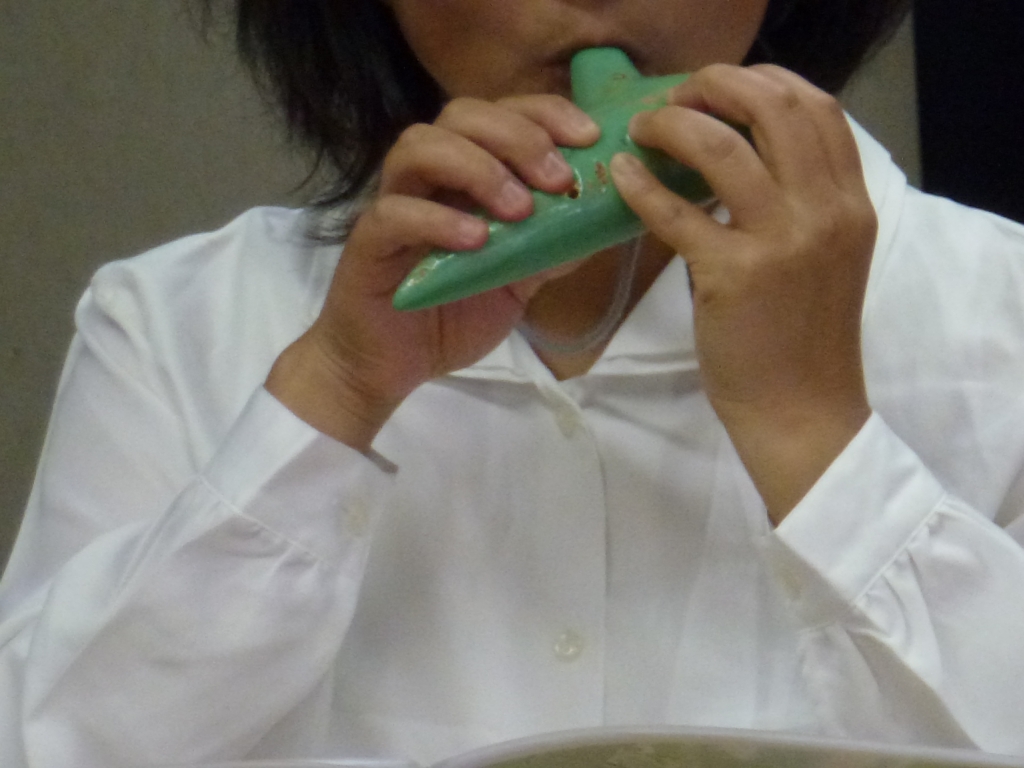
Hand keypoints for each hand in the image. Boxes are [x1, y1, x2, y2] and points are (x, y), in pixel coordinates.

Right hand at [267, 95, 599, 450]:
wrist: (392, 366)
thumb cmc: (451, 315)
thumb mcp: (518, 281)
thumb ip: (551, 249)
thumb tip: (602, 222)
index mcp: (466, 174)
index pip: (503, 113)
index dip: (546, 114)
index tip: (589, 137)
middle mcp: (428, 177)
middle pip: (463, 115)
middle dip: (518, 136)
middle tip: (558, 178)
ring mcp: (394, 203)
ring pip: (420, 147)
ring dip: (479, 169)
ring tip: (519, 210)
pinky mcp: (368, 244)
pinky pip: (394, 213)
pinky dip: (438, 220)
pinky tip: (476, 241)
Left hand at [610, 64, 876, 521]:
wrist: (803, 413)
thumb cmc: (805, 341)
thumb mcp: (823, 259)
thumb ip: (796, 206)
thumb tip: (732, 162)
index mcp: (851, 204)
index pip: (818, 109)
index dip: (763, 83)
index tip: (720, 90)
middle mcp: (825, 211)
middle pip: (773, 108)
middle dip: (715, 87)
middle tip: (676, 100)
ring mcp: (780, 242)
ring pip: (721, 147)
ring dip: (672, 124)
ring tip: (643, 128)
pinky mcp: (732, 276)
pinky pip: (676, 212)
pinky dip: (640, 184)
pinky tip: (620, 174)